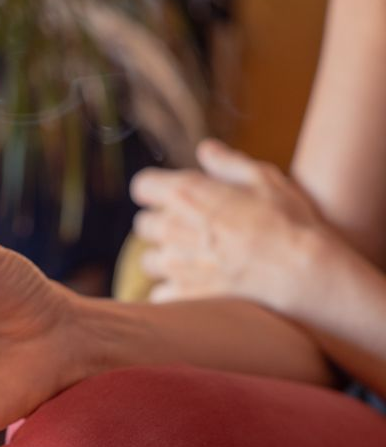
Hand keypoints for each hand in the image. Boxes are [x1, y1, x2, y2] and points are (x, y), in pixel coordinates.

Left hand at [130, 139, 328, 308]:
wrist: (303, 273)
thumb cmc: (289, 222)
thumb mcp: (264, 179)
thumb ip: (227, 163)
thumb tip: (205, 150)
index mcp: (186, 194)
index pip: (143, 186)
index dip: (156, 191)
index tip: (172, 197)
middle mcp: (173, 228)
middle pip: (143, 224)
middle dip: (162, 224)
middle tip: (193, 230)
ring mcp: (176, 265)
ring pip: (149, 260)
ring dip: (167, 258)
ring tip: (197, 260)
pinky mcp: (184, 295)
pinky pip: (160, 293)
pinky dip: (174, 291)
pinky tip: (199, 287)